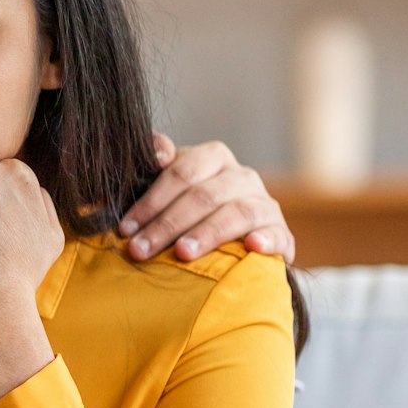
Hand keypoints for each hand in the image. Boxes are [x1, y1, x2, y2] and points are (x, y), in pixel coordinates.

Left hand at [120, 135, 295, 264]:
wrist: (236, 241)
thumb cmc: (190, 210)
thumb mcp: (169, 184)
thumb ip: (154, 161)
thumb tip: (157, 153)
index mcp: (214, 158)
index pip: (183, 171)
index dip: (152, 199)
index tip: (126, 227)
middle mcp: (242, 177)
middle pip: (204, 195)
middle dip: (167, 224)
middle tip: (140, 249)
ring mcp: (264, 204)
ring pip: (237, 212)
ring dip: (206, 233)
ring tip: (182, 253)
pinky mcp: (281, 234)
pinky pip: (277, 234)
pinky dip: (266, 239)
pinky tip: (251, 247)